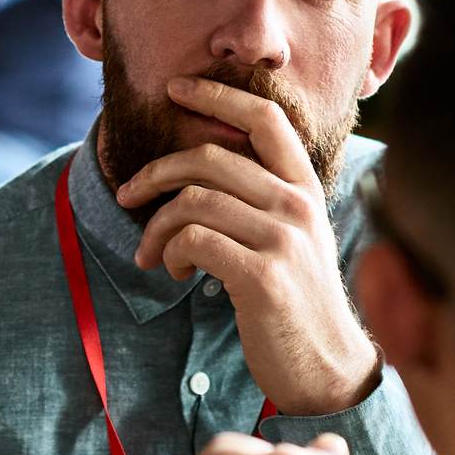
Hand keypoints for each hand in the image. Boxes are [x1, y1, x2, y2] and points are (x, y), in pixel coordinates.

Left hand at [116, 76, 380, 415]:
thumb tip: (196, 171)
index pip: (264, 118)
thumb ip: (261, 199)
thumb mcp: (292, 237)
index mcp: (304, 188)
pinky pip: (194, 239)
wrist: (327, 367)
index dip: (216, 95)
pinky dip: (169, 252)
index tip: (175, 87)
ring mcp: (284, 240)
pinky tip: (174, 272)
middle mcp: (297, 206)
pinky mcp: (263, 276)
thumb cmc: (297, 301)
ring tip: (153, 255)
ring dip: (157, 227)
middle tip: (127, 196)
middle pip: (211, 158)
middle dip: (155, 173)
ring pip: (194, 200)